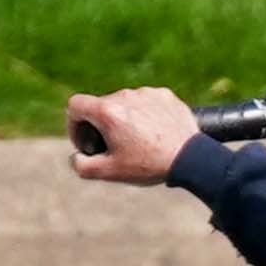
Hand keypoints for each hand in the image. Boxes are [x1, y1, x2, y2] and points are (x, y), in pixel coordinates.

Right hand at [66, 86, 197, 182]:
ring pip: (125, 103)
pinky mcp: (165, 95)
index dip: (74, 124)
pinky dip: (146, 114)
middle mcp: (125, 95)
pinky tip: (155, 132)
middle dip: (103, 124)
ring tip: (140, 141)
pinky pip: (146, 101)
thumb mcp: (110, 172)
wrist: (191, 159)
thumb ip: (82, 166)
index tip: (86, 139)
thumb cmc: (149, 165)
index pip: (75, 105)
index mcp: (107, 111)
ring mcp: (146, 93)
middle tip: (117, 147)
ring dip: (125, 118)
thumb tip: (75, 157)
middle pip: (102, 105)